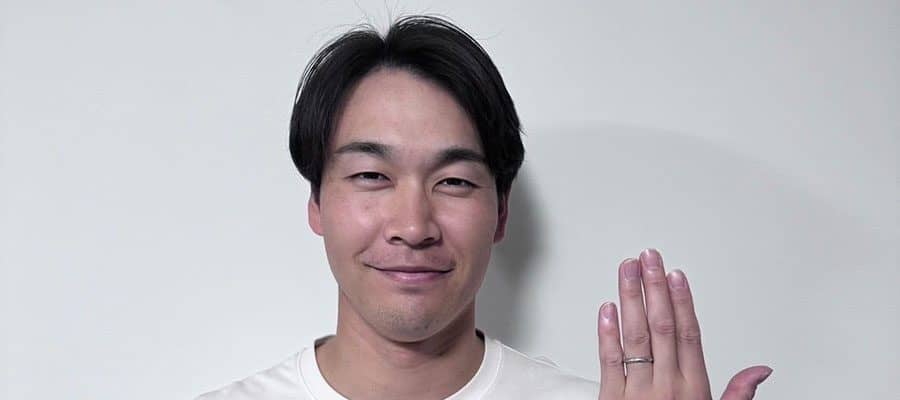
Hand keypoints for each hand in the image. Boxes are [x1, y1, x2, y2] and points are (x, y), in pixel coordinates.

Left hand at [596, 248, 772, 399]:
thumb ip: (738, 394)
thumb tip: (761, 369)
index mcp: (693, 390)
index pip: (689, 334)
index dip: (682, 301)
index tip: (676, 274)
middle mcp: (666, 387)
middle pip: (661, 327)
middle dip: (655, 288)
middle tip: (649, 257)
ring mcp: (638, 393)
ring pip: (635, 337)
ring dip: (630, 299)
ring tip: (627, 270)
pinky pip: (609, 361)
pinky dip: (606, 333)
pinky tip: (606, 308)